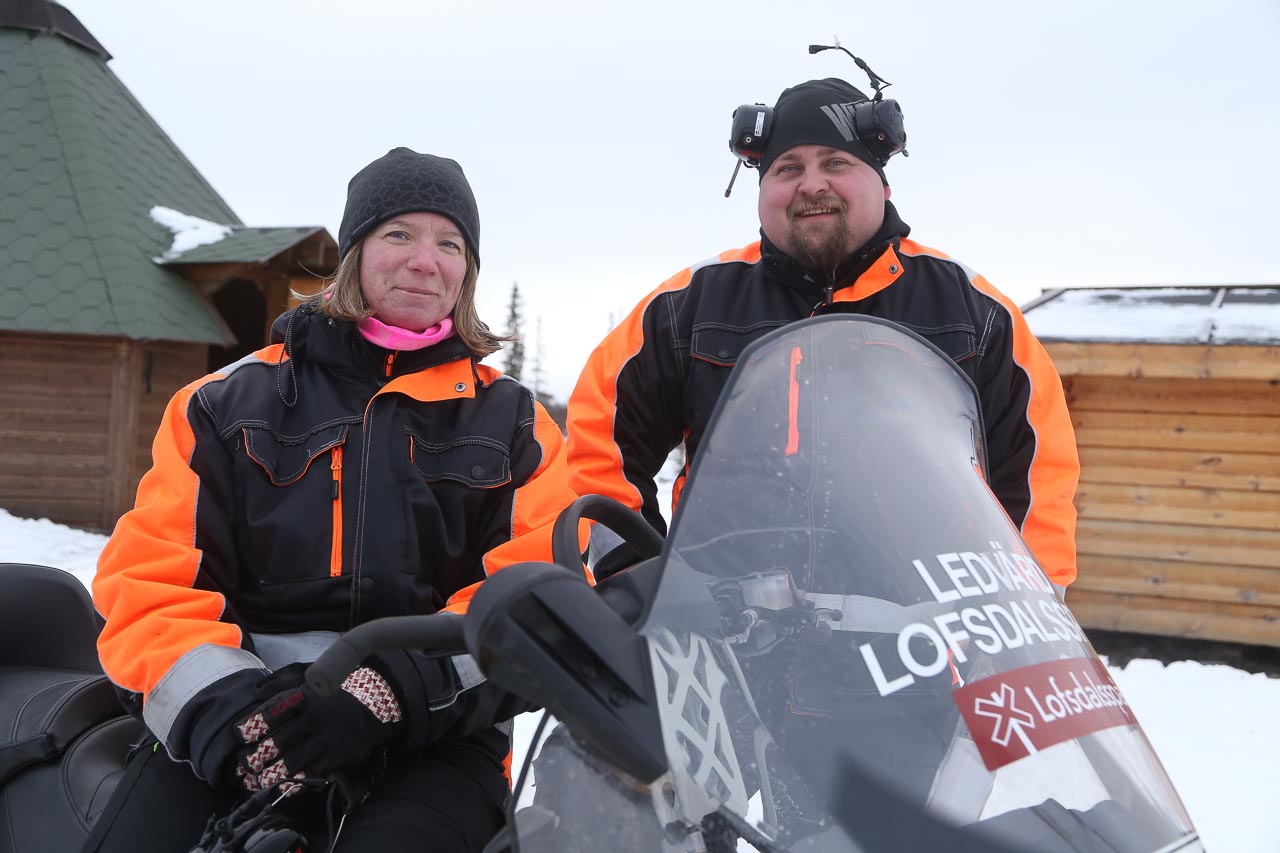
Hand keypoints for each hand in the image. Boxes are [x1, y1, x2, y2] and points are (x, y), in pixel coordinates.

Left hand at [233, 663, 405, 792]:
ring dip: (268, 773)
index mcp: (306, 696)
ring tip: (255, 779)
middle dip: (255, 756)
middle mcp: (315, 718)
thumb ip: (282, 680)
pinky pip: (309, 774)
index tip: (241, 735)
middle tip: (244, 763)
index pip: (271, 713)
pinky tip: (278, 785)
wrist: (376, 702)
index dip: (251, 726)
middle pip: (276, 741)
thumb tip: (256, 690)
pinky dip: (291, 782)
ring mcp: (327, 739)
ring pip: (290, 762)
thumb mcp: (311, 675)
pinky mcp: (336, 757)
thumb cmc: (335, 688)